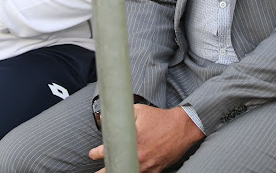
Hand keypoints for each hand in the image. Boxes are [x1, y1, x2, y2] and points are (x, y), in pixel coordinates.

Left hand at [89, 105, 204, 172]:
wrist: (183, 128)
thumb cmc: (160, 118)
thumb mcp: (138, 110)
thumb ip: (121, 115)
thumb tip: (106, 118)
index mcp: (133, 142)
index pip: (109, 151)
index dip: (97, 153)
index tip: (92, 154)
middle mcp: (139, 157)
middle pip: (116, 169)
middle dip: (104, 171)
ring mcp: (148, 166)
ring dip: (120, 172)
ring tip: (110, 172)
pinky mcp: (156, 170)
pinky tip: (130, 171)